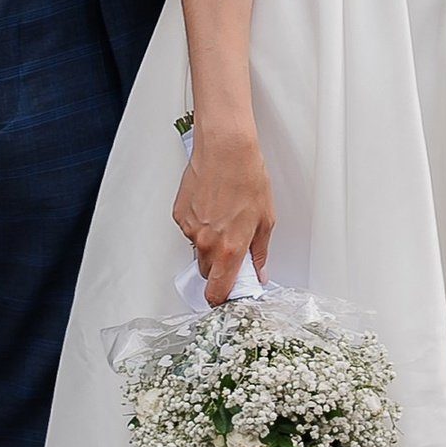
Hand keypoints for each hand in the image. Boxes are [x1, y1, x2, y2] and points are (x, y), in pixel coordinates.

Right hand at [173, 118, 273, 306]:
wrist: (226, 149)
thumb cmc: (247, 177)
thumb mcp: (265, 220)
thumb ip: (259, 252)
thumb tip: (258, 271)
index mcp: (229, 249)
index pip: (217, 291)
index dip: (221, 297)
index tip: (226, 296)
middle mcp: (206, 243)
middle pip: (206, 272)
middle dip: (218, 268)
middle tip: (232, 249)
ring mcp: (190, 228)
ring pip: (197, 249)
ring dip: (208, 243)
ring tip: (224, 218)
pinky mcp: (180, 214)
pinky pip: (189, 229)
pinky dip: (199, 224)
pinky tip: (212, 206)